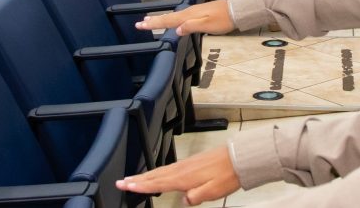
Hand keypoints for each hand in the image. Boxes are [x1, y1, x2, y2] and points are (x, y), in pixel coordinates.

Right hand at [116, 146, 239, 204]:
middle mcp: (181, 169)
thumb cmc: (227, 175)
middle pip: (154, 175)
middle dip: (137, 178)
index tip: (126, 185)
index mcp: (184, 178)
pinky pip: (167, 168)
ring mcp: (184, 165)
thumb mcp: (213, 191)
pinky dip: (157, 171)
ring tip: (133, 178)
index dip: (141, 185)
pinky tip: (157, 174)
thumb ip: (196, 197)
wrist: (238, 158)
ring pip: (160, 171)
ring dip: (145, 175)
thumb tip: (184, 200)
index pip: (157, 183)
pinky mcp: (189, 163)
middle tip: (121, 181)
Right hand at [136, 0, 234, 35]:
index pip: (168, 21)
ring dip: (161, 19)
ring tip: (150, 20)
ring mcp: (193, 11)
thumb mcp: (207, 25)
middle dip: (153, 21)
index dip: (154, 24)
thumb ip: (191, 27)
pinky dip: (171, 18)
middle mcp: (188, 12)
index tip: (140, 25)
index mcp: (188, 16)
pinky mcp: (198, 13)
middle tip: (140, 23)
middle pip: (168, 17)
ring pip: (173, 16)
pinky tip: (172, 20)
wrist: (236, 10)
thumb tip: (176, 30)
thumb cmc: (223, 19)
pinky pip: (179, 16)